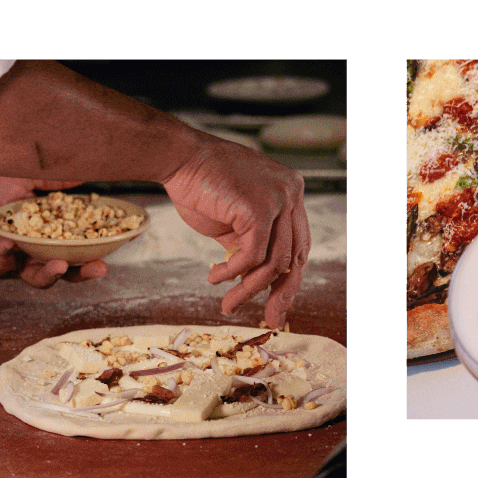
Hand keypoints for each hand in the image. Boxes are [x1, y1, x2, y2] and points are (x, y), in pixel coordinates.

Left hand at [0, 176, 109, 285]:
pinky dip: (5, 257)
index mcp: (54, 235)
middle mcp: (36, 251)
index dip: (107, 244)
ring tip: (57, 263)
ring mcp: (14, 259)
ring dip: (49, 274)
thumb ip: (58, 180)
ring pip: (36, 278)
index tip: (128, 237)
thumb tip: (90, 176)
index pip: (86, 246)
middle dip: (84, 272)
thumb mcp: (32, 175)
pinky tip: (8, 243)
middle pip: (67, 271)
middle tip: (99, 267)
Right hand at [160, 137, 309, 328]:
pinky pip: (252, 255)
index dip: (290, 276)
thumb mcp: (235, 221)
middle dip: (283, 292)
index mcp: (291, 194)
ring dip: (249, 288)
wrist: (178, 159)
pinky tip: (214, 276)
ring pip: (274, 260)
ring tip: (228, 303)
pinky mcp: (260, 208)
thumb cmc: (201, 187)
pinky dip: (233, 272)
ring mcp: (279, 199)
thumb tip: (258, 280)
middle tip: (271, 318)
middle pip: (296, 255)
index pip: (299, 243)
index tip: (278, 302)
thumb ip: (250, 244)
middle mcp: (292, 194)